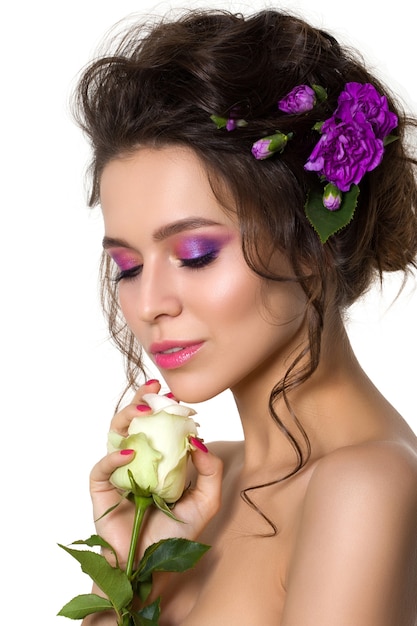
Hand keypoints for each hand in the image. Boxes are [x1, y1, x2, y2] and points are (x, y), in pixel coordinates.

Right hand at [89, 380, 222, 566]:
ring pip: (114, 435)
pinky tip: (131, 451)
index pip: (159, 426)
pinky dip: (113, 456)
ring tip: (142, 410)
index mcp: (159, 460)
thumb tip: (200, 442)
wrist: (150, 567)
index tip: (176, 394)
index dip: (165, 408)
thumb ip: (210, 473)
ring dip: (125, 417)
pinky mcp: (100, 489)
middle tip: (154, 390)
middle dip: (141, 401)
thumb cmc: (175, 535)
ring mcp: (117, 473)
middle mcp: (137, 461)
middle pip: (134, 422)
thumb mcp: (205, 503)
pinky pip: (101, 467)